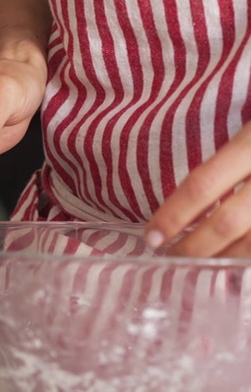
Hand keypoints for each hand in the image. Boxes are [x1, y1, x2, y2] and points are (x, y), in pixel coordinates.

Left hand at [146, 124, 250, 257]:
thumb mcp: (249, 127)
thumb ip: (226, 152)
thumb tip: (187, 189)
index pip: (202, 184)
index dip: (173, 216)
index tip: (151, 237)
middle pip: (226, 223)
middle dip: (194, 247)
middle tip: (171, 257)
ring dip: (223, 259)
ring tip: (201, 264)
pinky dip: (246, 256)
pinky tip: (233, 259)